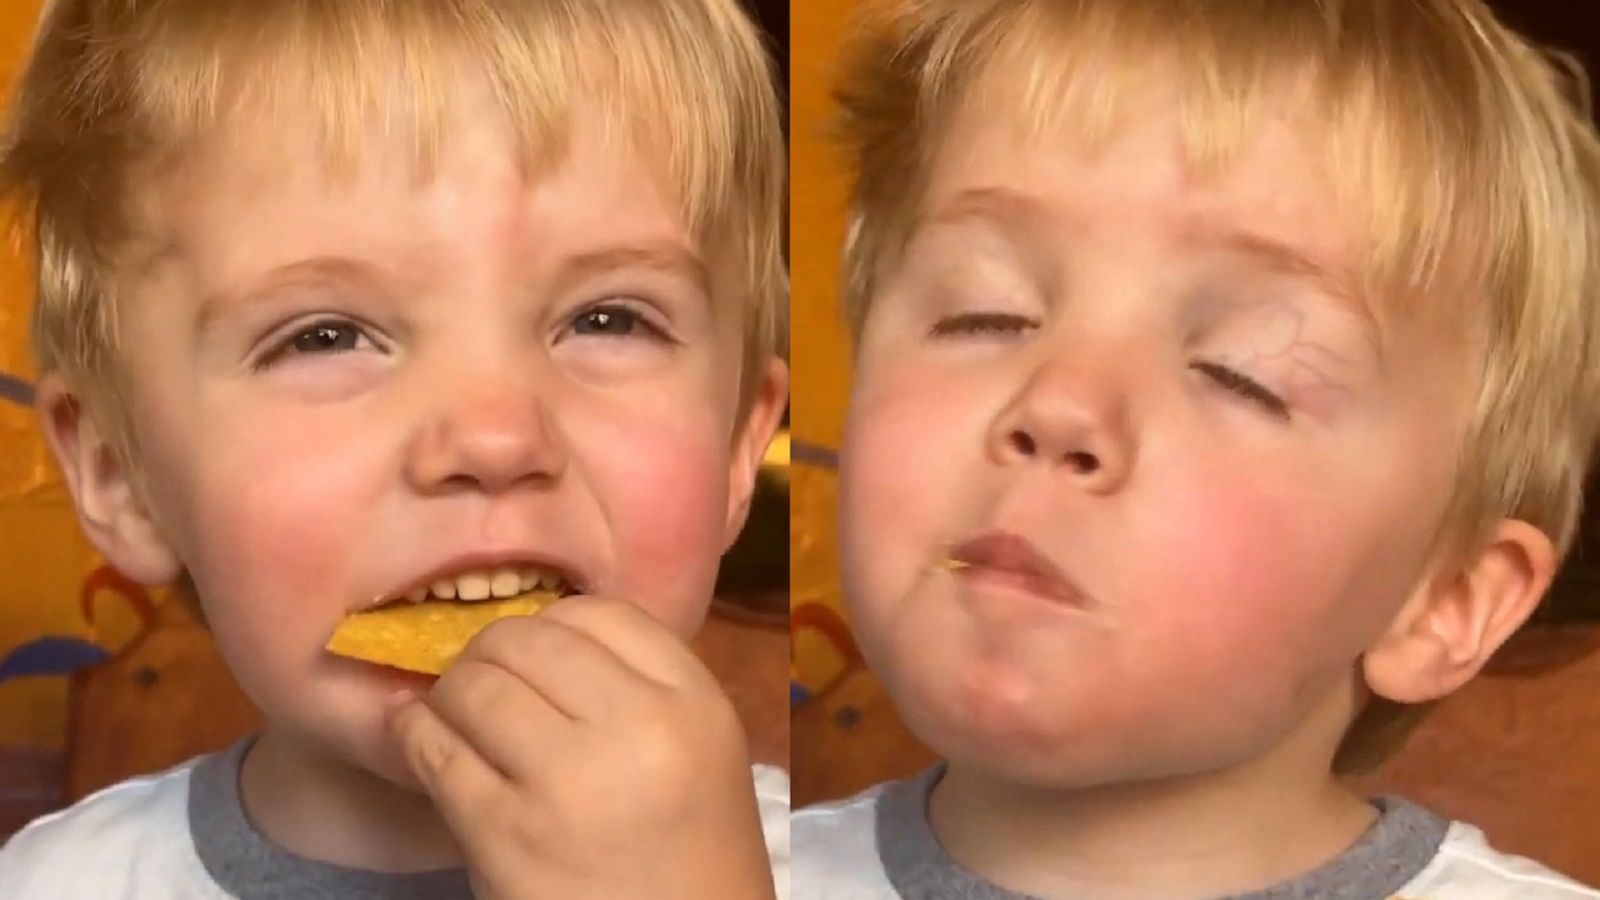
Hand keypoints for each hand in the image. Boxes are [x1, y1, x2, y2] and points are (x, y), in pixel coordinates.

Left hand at [386, 596, 776, 899]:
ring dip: (451, 693)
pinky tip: (416, 735)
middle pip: (531, 639)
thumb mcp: (701, 748)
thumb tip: (536, 635)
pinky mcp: (504, 833)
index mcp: (693, 703)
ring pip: (474, 687)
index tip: (538, 651)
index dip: (555, 622)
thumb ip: (641, 685)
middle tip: (485, 678)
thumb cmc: (690, 850)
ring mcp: (566, 780)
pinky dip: (415, 734)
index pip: (602, 615)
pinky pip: (436, 753)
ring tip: (452, 711)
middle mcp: (636, 728)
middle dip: (492, 652)